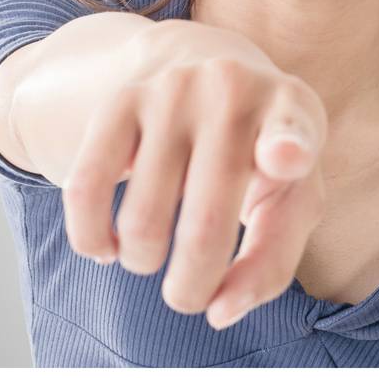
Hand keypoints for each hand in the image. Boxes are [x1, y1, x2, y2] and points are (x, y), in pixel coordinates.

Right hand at [62, 22, 325, 327]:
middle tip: (188, 295)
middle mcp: (231, 90)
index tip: (285, 160)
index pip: (292, 130)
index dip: (287, 148)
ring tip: (152, 257)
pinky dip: (90, 237)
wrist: (204, 66)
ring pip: (139, 220)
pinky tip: (106, 247)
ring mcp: (171, 89)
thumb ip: (271, 260)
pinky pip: (86, 186)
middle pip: (205, 227)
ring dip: (141, 263)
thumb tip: (218, 311)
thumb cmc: (260, 155)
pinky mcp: (120, 98)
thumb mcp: (291, 197)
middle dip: (190, 289)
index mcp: (291, 108)